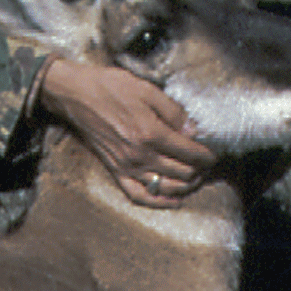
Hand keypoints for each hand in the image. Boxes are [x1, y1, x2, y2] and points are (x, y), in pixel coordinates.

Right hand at [39, 58, 216, 207]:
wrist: (77, 96)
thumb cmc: (111, 88)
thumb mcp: (148, 90)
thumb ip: (173, 112)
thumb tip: (192, 130)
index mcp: (151, 133)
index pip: (189, 152)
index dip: (206, 155)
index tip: (213, 154)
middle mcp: (140, 154)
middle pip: (182, 172)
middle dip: (200, 170)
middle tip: (206, 165)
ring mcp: (127, 166)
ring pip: (165, 187)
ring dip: (185, 186)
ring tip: (195, 179)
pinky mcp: (115, 171)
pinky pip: (139, 195)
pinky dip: (158, 202)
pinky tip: (173, 200)